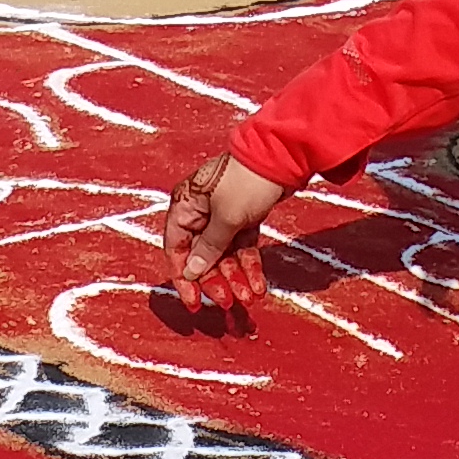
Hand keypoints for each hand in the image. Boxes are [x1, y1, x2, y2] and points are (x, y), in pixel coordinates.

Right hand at [163, 153, 289, 313]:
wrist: (283, 156)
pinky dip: (249, 265)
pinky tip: (258, 285)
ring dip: (236, 277)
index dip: (184, 277)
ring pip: (224, 254)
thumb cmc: (246, 180)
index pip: (176, 249)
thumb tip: (191, 272)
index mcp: (185, 206)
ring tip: (250, 297)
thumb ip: (209, 247)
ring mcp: (223, 214)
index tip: (195, 303)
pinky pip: (242, 247)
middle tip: (229, 303)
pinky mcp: (244, 216)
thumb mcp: (226, 217)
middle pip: (202, 255)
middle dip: (216, 280)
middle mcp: (200, 212)